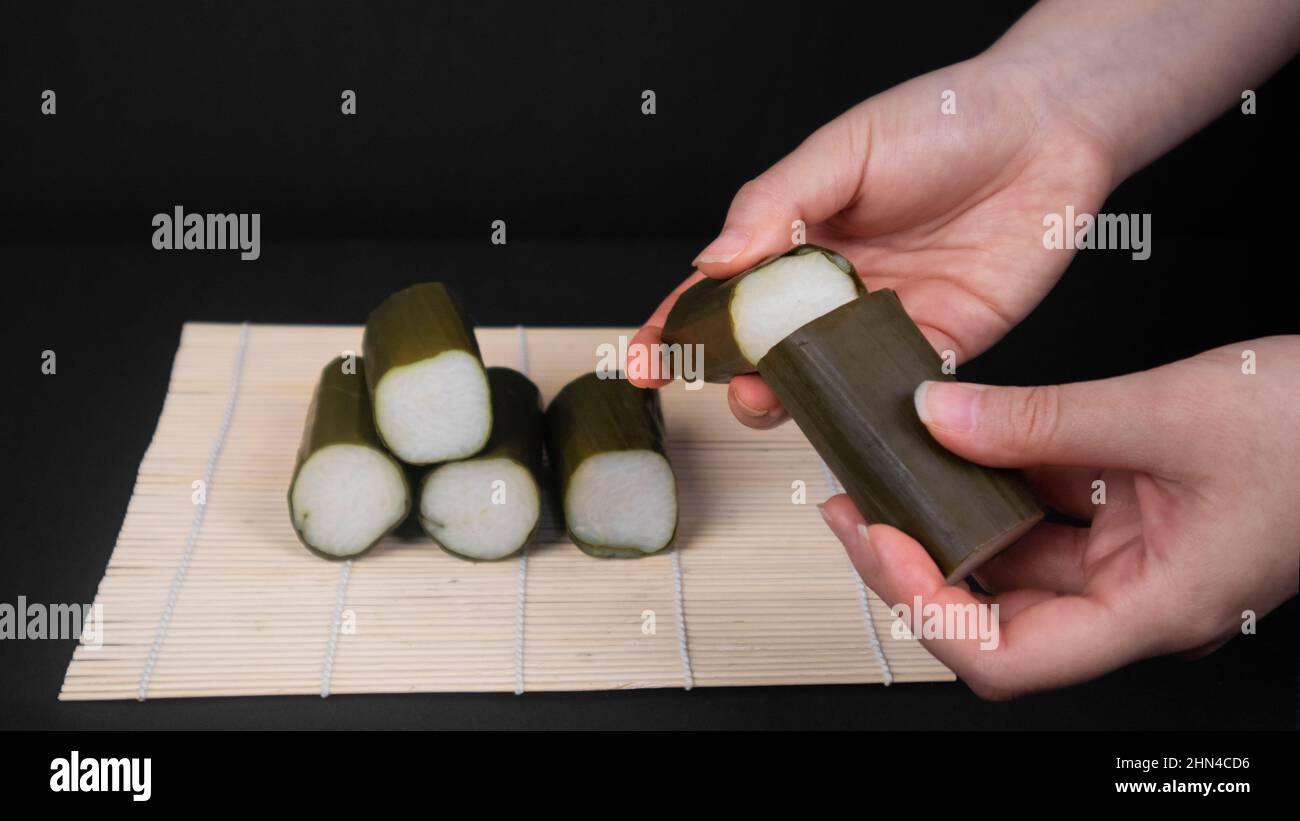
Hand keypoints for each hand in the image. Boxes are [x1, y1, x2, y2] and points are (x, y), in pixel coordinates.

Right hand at [630, 53, 1114, 426]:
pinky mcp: (941, 345)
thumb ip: (773, 205)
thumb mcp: (841, 150)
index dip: (681, 329)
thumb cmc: (941, 121)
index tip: (646, 359)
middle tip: (726, 383)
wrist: (1048, 127)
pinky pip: (893, 390)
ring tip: (771, 397)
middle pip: (765, 350)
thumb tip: (712, 262)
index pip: (724, 293)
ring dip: (792, 400)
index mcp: (798, 239)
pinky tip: (843, 419)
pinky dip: (864, 411)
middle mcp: (833, 289)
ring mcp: (882, 322)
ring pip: (821, 381)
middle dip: (732, 377)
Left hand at [820, 337, 1299, 698]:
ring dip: (953, 514)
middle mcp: (1136, 598)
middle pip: (997, 612)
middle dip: (917, 560)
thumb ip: (1040, 420)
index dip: (925, 608)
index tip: (878, 541)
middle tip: (860, 500)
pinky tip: (964, 437)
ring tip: (895, 462)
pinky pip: (1050, 510)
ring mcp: (1135, 559)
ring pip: (1017, 557)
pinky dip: (1002, 476)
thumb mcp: (1167, 412)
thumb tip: (935, 417)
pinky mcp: (1137, 517)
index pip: (1006, 658)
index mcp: (1152, 609)